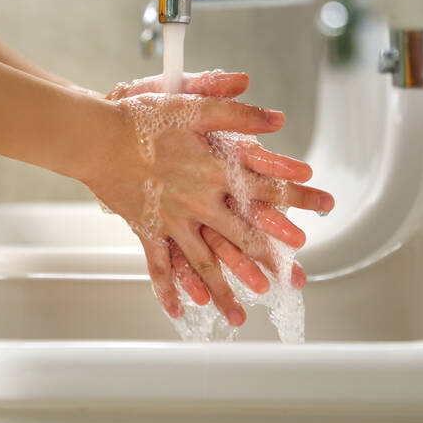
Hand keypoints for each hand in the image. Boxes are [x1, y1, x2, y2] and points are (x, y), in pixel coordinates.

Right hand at [97, 71, 332, 325]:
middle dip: (273, 259)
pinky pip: (159, 266)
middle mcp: (200, 202)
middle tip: (295, 279)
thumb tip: (277, 120)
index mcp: (216, 171)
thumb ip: (238, 114)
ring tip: (240, 316)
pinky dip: (167, 289)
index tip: (325, 206)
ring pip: (205, 263)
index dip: (300, 196)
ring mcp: (173, 221)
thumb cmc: (142, 120)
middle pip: (244, 236)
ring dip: (224, 290)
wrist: (97, 138)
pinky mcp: (148, 230)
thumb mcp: (194, 106)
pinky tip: (178, 310)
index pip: (268, 188)